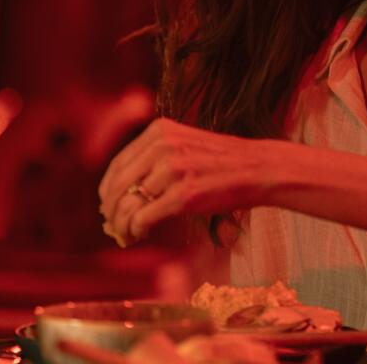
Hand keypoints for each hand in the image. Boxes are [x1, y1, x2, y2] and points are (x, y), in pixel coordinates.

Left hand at [98, 117, 269, 245]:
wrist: (258, 169)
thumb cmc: (222, 162)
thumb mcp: (184, 144)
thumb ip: (154, 158)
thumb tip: (118, 192)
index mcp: (159, 131)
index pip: (117, 164)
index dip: (108, 190)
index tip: (108, 206)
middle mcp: (163, 145)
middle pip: (118, 185)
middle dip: (111, 211)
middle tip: (113, 227)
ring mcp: (173, 169)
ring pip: (128, 204)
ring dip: (123, 225)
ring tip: (128, 235)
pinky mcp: (183, 195)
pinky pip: (144, 217)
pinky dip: (136, 230)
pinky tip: (141, 234)